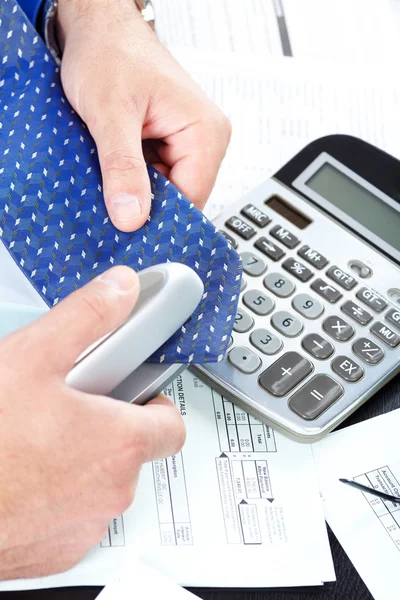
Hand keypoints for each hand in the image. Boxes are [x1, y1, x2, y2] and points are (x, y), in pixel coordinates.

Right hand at [0, 266, 184, 579]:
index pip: (173, 424)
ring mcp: (83, 527)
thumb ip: (88, 315)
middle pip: (133, 451)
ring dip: (81, 461)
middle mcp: (111, 492)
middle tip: (70, 407)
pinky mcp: (54, 553)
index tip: (134, 391)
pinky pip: (72, 516)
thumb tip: (120, 289)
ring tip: (39, 437)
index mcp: (121, 444)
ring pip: (100, 483)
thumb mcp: (34, 357)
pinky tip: (23, 471)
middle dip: (109, 427)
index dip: (155, 402)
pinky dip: (57, 494)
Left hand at [56, 0, 230, 231]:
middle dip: (145, 208)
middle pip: (180, 200)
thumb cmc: (109, 52)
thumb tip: (131, 217)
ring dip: (136, 194)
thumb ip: (122, 166)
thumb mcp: (110, 113)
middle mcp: (204, 140)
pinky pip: (154, 179)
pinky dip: (132, 182)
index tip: (128, 238)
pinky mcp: (169, 144)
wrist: (98, 26)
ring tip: (107, 183)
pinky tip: (112, 175)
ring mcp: (188, 143)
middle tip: (110, 213)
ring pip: (165, 192)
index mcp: (206, 132)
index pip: (193, 199)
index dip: (160, 222)